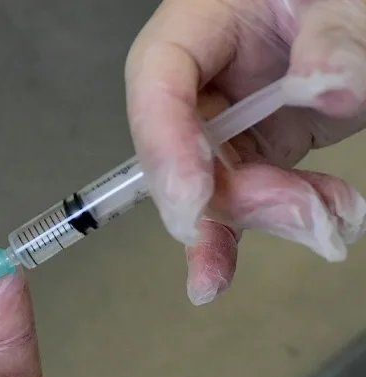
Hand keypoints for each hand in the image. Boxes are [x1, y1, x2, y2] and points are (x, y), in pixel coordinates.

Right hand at [126, 0, 365, 304]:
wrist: (353, 14)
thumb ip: (332, 36)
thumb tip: (322, 87)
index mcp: (200, 23)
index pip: (157, 81)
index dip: (164, 143)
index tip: (192, 198)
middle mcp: (204, 77)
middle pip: (182, 148)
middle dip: (230, 195)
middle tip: (298, 215)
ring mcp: (231, 116)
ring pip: (217, 185)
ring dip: (268, 214)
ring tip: (329, 219)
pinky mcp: (260, 143)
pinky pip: (252, 192)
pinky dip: (278, 219)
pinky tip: (318, 228)